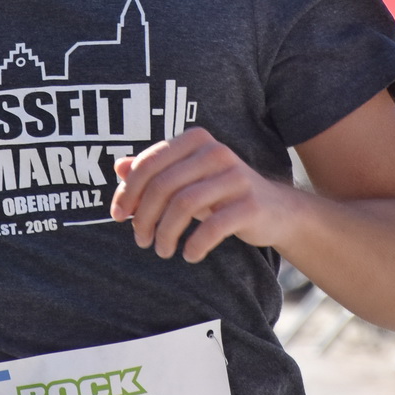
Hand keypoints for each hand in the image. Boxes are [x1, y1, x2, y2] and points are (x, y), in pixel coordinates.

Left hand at [110, 127, 295, 262]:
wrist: (276, 210)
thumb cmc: (221, 194)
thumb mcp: (186, 180)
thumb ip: (155, 172)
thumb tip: (118, 167)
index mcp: (195, 140)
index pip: (150, 163)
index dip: (128, 191)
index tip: (118, 215)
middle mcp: (215, 152)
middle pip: (163, 185)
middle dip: (144, 216)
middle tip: (141, 239)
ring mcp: (235, 176)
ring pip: (184, 204)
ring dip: (166, 233)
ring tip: (163, 250)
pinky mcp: (250, 204)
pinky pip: (213, 226)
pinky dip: (195, 244)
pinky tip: (189, 254)